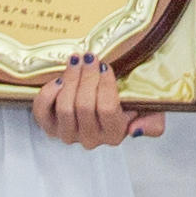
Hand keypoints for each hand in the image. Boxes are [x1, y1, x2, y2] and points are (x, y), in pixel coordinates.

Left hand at [33, 54, 155, 147]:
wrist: (107, 100)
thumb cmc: (130, 102)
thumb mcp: (152, 110)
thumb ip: (153, 124)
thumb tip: (135, 130)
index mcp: (115, 134)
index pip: (108, 110)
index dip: (105, 85)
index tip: (106, 66)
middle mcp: (91, 139)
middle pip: (84, 106)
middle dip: (87, 77)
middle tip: (90, 57)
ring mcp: (68, 134)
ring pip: (65, 107)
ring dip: (70, 79)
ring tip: (77, 61)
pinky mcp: (49, 126)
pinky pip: (42, 112)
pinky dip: (48, 94)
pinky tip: (59, 79)